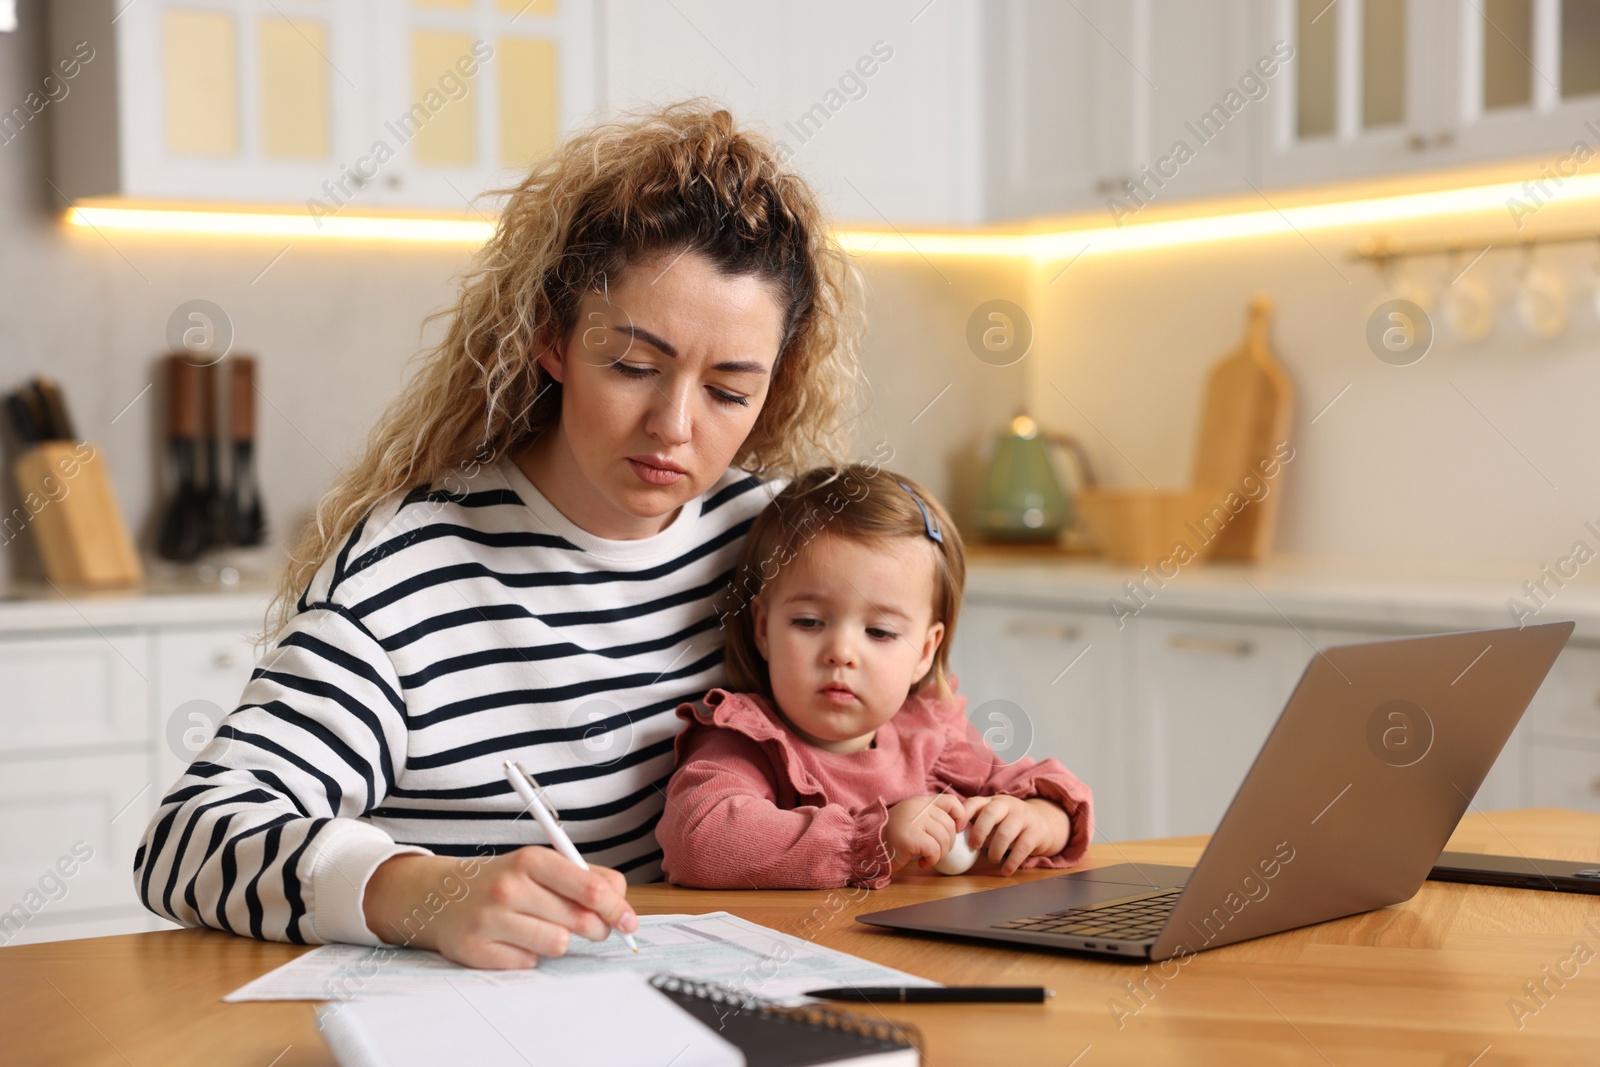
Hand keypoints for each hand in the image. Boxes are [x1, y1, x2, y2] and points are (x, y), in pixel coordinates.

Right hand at [363, 848, 638, 968]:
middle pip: (579, 919)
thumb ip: (585, 878)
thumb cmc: (504, 881)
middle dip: (597, 929)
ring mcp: (490, 919)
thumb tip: (621, 901)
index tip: (629, 922)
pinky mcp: (477, 950)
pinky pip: (529, 963)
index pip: (589, 885)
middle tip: (595, 929)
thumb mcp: (540, 866)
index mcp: (531, 860)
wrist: (440, 896)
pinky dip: (530, 955)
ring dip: (560, 942)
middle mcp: (509, 887)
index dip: (617, 907)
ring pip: (557, 944)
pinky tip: (515, 940)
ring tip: (545, 929)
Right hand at [884, 793, 969, 871]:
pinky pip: (934, 850)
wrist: (870, 848)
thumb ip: (931, 818)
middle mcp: (917, 807)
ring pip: (944, 839)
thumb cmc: (893, 839)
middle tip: (935, 852)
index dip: (960, 817)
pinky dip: (931, 860)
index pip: (951, 802)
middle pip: (950, 825)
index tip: (955, 831)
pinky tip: (921, 863)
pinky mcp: (909, 836)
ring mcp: (913, 820)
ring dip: (940, 854)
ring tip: (927, 858)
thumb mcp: (914, 820)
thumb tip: (959, 825)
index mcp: (920, 801)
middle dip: (948, 844)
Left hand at [961, 795, 1070, 874]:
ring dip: (995, 849)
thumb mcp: (994, 820)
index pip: (975, 802)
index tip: (956, 831)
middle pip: (990, 813)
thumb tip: (952, 841)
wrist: (1044, 823)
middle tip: (973, 847)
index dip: (963, 815)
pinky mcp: (1036, 831)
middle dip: (979, 831)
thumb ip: (976, 825)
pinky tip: (1005, 870)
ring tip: (992, 860)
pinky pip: (1022, 847)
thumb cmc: (1010, 824)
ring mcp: (1023, 817)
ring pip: (1006, 832)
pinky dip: (1012, 861)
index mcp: (992, 802)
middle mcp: (1007, 806)